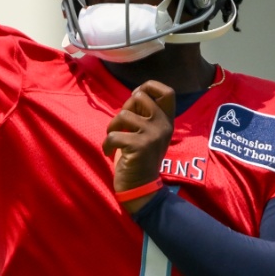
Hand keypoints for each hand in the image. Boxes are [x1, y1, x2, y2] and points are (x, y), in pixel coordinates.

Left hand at [103, 80, 175, 202]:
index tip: (136, 97)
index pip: (168, 92)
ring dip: (112, 127)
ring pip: (123, 114)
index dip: (149, 87)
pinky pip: (113, 135)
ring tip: (113, 141)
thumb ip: (146, 114)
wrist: (142, 188)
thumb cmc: (140, 158)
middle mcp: (163, 125)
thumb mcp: (149, 133)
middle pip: (139, 96)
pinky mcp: (139, 145)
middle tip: (122, 126)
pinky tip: (109, 153)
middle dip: (124, 108)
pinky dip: (106, 144)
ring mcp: (152, 135)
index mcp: (167, 121)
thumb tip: (136, 93)